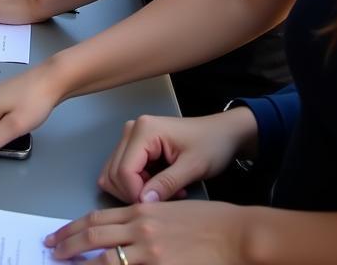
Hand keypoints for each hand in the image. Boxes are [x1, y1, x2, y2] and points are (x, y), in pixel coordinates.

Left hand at [43, 200, 249, 263]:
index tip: (58, 235)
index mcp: (141, 212)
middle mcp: (140, 229)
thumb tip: (121, 236)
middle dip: (68, 245)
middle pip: (93, 236)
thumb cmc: (209, 222)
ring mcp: (150, 252)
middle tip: (51, 251)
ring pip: (105, 260)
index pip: (96, 219)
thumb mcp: (170, 211)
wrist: (237, 234)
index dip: (73, 227)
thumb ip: (144, 221)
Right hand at [99, 110, 256, 204]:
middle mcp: (130, 130)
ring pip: (114, 173)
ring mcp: (130, 137)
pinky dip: (137, 184)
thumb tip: (143, 202)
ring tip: (164, 191)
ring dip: (135, 189)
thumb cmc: (211, 145)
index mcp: (143, 130)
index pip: (123, 170)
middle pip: (114, 172)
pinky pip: (123, 171)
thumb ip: (167, 184)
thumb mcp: (193, 167)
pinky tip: (159, 186)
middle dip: (134, 193)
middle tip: (164, 198)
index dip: (135, 194)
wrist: (222, 133)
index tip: (157, 207)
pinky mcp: (134, 145)